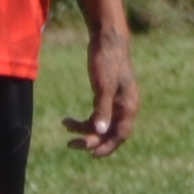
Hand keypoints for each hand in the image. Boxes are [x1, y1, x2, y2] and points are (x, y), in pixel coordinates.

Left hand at [68, 27, 138, 154]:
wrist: (107, 39)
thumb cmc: (107, 60)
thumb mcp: (103, 86)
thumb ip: (103, 109)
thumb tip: (100, 131)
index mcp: (129, 106)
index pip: (120, 135)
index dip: (107, 147)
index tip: (92, 155)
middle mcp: (125, 107)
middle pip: (109, 133)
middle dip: (91, 140)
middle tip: (70, 144)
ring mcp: (117, 102)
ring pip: (102, 125)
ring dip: (84, 130)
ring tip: (65, 126)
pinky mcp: (107, 96)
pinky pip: (97, 116)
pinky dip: (84, 120)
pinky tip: (67, 121)